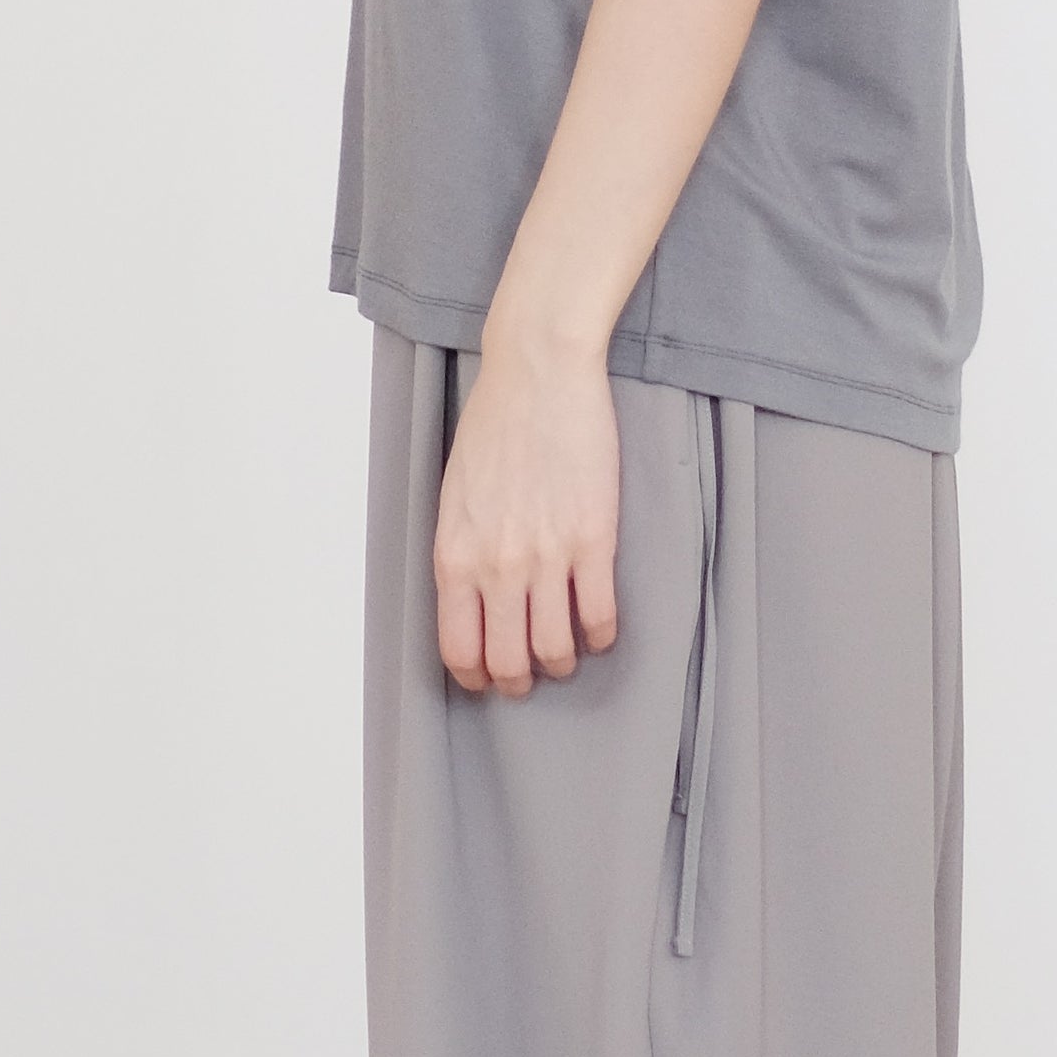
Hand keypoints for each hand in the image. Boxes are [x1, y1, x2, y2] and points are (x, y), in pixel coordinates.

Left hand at [434, 335, 622, 696]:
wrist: (537, 374)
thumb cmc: (493, 426)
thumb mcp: (454, 497)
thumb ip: (461, 551)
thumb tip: (472, 601)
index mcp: (454, 556)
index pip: (458, 649)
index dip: (475, 677)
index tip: (488, 678)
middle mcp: (496, 566)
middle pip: (507, 662)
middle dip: (519, 681)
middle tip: (529, 676)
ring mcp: (546, 556)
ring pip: (555, 649)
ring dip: (563, 662)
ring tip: (569, 654)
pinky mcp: (593, 540)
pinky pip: (600, 615)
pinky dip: (602, 635)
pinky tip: (602, 630)